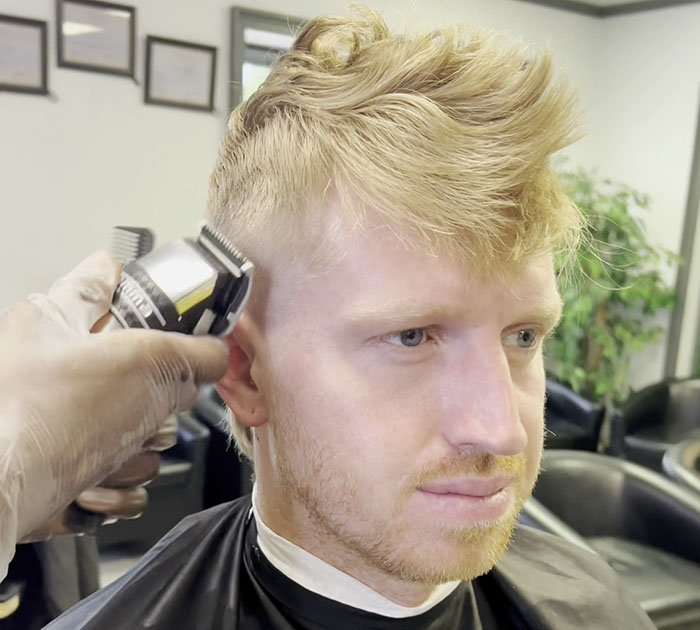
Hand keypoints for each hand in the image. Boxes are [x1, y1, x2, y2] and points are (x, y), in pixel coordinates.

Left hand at [0, 251, 227, 571]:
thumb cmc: (42, 422)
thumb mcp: (146, 363)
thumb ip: (195, 354)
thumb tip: (216, 356)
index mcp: (55, 322)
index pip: (101, 282)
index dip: (133, 282)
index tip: (158, 286)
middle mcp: (51, 368)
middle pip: (138, 370)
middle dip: (153, 402)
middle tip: (145, 403)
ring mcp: (57, 420)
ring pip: (134, 428)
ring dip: (134, 453)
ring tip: (108, 453)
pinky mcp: (62, 468)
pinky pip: (118, 474)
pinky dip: (115, 488)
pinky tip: (95, 487)